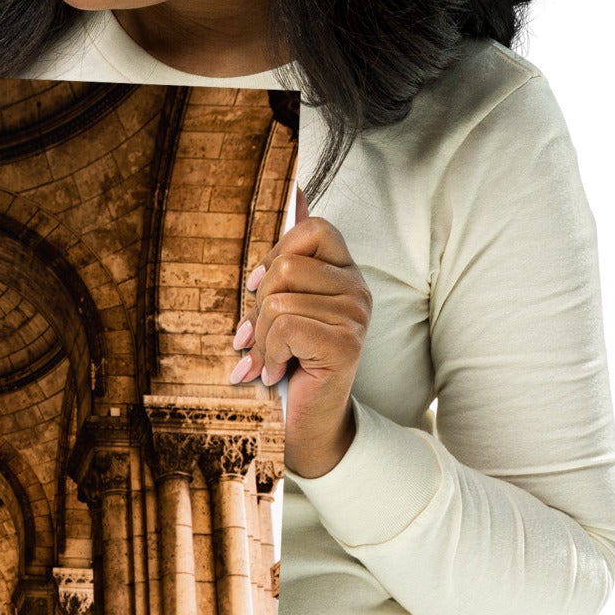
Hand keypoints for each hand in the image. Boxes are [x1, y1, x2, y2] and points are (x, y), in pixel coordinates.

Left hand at [227, 186, 370, 477]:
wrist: (307, 423)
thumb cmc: (289, 362)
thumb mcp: (281, 307)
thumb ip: (285, 262)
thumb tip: (296, 191)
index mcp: (344, 273)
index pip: (314, 228)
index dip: (277, 253)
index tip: (260, 289)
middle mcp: (358, 289)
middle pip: (288, 265)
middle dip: (258, 305)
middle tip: (257, 337)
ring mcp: (356, 316)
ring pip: (281, 299)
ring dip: (261, 337)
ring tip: (267, 360)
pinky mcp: (346, 343)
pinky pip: (286, 326)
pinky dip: (269, 353)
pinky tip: (277, 371)